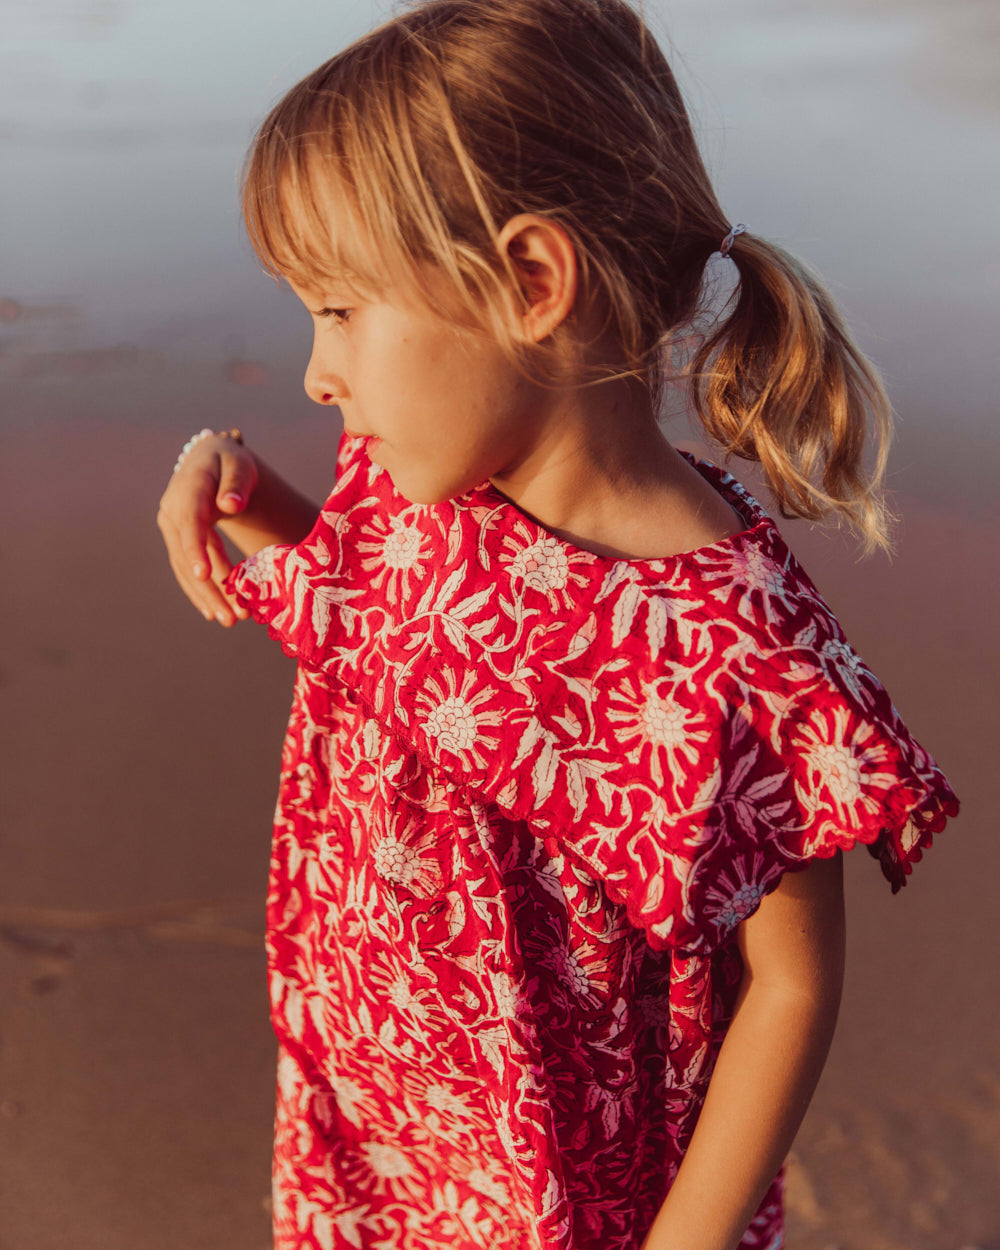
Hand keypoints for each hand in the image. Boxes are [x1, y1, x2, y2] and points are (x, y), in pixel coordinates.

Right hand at [157, 431, 258, 626]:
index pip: (191, 522)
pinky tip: (213, 611)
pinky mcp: (178, 540)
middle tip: (232, 616)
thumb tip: (230, 504)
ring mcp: (172, 528)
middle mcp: (172, 511)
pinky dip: (199, 591)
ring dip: (207, 596)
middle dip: (210, 587)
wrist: (210, 460)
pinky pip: (185, 569)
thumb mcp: (239, 464)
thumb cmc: (230, 462)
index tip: (206, 576)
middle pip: (187, 554)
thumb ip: (236, 483)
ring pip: (186, 568)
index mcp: (188, 489)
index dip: (196, 549)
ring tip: (229, 619)